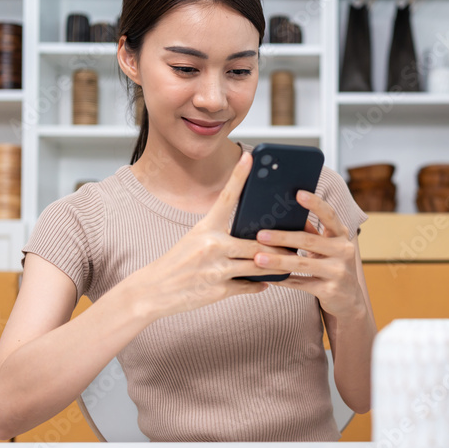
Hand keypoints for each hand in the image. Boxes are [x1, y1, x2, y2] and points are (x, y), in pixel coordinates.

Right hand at [125, 152, 295, 320]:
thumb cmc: (178, 262)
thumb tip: (253, 236)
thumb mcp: (195, 241)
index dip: (239, 176)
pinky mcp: (220, 290)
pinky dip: (259, 284)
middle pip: (256, 243)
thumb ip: (221, 236)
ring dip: (275, 266)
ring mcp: (216, 269)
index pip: (226, 197)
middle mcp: (212, 245)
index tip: (250, 157)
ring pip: (258, 265)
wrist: (155, 290)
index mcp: (205, 228)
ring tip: (287, 263)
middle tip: (293, 245)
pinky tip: (265, 282)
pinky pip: (249, 285)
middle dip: (277, 246)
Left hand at [252, 190, 366, 319]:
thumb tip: (285, 215)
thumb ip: (312, 233)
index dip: (315, 204)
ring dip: (277, 261)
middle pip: (309, 241)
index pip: (329, 215)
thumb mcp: (327, 248)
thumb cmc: (332, 267)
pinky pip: (300, 284)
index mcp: (341, 235)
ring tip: (257, 258)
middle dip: (282, 237)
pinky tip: (266, 277)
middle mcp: (343, 251)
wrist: (349, 300)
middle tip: (260, 235)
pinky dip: (282, 281)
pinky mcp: (330, 291)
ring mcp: (338, 272)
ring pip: (302, 264)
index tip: (298, 193)